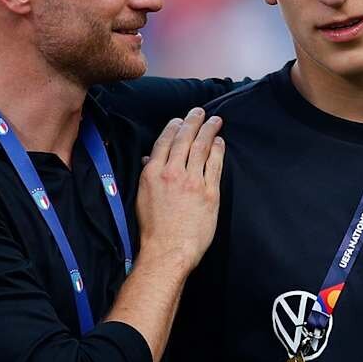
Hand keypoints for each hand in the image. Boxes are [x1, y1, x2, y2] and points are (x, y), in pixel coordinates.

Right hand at [136, 107, 224, 271]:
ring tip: (215, 121)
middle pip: (184, 139)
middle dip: (193, 122)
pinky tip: (220, 142)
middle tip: (200, 111)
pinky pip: (215, 165)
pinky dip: (218, 150)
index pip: (164, 142)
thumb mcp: (142, 198)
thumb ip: (148, 175)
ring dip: (209, 130)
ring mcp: (192, 182)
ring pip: (202, 148)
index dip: (174, 127)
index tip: (180, 120)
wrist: (168, 249)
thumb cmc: (153, 229)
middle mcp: (172, 173)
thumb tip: (150, 160)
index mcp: (153, 174)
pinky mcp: (209, 192)